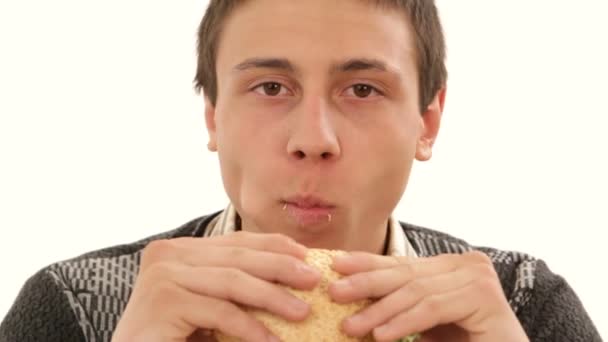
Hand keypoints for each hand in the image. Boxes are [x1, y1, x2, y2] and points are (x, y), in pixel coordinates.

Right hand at [111, 231, 320, 341]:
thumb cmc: (175, 336)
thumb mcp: (210, 303)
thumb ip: (236, 286)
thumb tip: (291, 274)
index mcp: (180, 250)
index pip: (236, 242)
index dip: (274, 246)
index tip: (307, 255)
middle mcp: (168, 254)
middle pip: (238, 257)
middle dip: (281, 267)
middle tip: (314, 279)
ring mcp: (163, 275)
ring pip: (233, 281)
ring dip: (273, 297)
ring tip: (303, 311)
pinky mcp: (164, 301)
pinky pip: (220, 311)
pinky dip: (250, 327)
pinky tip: (272, 340)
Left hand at [328, 251, 528, 341]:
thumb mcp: (418, 321)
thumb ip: (394, 304)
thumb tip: (348, 295)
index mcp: (449, 265)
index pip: (400, 263)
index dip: (366, 263)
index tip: (335, 265)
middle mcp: (466, 264)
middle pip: (406, 273)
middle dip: (366, 283)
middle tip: (334, 291)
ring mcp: (478, 278)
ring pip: (416, 292)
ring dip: (380, 310)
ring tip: (350, 325)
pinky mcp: (485, 297)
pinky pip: (432, 308)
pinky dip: (404, 322)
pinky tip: (381, 335)